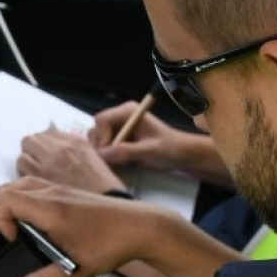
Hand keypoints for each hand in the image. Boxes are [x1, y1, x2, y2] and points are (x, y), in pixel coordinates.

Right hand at [0, 176, 169, 276]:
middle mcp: (49, 193)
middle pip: (2, 194)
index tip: (9, 242)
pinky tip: (15, 214)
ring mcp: (57, 189)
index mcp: (49, 208)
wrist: (142, 225)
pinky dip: (14, 198)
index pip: (5, 202)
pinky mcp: (65, 191)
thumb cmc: (112, 245)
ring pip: (15, 187)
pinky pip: (29, 186)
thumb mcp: (76, 269)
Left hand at [16, 127, 128, 192]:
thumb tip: (57, 145)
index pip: (47, 132)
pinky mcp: (40, 179)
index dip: (44, 144)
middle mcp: (60, 148)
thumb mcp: (94, 159)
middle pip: (31, 140)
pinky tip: (33, 185)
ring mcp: (49, 163)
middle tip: (37, 163)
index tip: (46, 154)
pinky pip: (21, 170)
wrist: (106, 208)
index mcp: (75, 142)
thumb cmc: (103, 187)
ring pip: (23, 155)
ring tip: (35, 175)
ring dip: (27, 164)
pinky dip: (24, 176)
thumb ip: (75, 149)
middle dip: (32, 151)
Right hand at [89, 101, 216, 173]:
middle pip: (96, 130)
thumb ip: (128, 151)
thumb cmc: (170, 148)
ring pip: (97, 140)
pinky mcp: (119, 141)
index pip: (102, 119)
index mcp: (128, 112)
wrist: (181, 155)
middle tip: (111, 161)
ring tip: (116, 164)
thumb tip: (104, 154)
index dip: (102, 137)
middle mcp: (120, 118)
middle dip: (100, 146)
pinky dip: (106, 158)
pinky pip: (103, 149)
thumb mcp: (150, 150)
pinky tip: (117, 165)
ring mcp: (118, 130)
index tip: (109, 152)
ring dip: (103, 154)